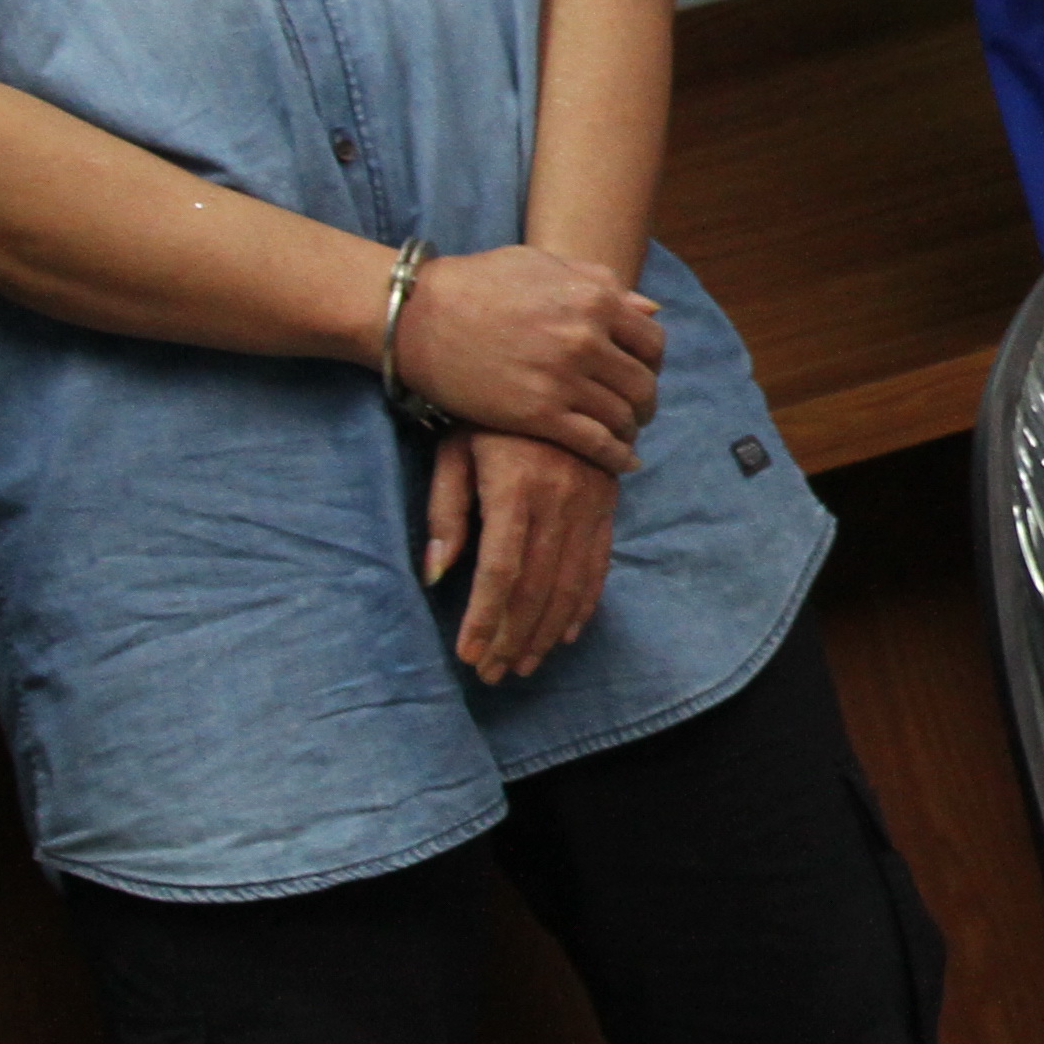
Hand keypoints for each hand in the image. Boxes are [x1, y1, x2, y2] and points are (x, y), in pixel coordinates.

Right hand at [391, 244, 662, 470]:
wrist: (418, 316)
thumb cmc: (477, 283)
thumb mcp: (543, 264)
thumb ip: (601, 283)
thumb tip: (650, 309)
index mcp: (594, 300)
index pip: (653, 342)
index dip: (652, 362)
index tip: (642, 372)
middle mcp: (586, 340)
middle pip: (643, 383)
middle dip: (645, 400)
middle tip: (637, 410)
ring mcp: (563, 379)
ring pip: (623, 416)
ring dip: (630, 429)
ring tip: (624, 434)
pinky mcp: (537, 415)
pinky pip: (596, 443)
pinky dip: (617, 457)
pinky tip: (622, 463)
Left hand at [424, 429, 620, 681]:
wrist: (554, 370)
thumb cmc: (486, 414)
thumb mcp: (454, 452)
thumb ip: (446, 513)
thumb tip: (436, 575)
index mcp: (516, 488)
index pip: (502, 570)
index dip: (485, 618)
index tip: (468, 655)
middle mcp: (560, 500)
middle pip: (537, 587)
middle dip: (512, 637)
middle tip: (492, 673)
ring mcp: (590, 503)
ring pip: (570, 583)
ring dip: (546, 631)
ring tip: (522, 664)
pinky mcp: (606, 504)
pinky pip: (599, 565)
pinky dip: (583, 605)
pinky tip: (565, 634)